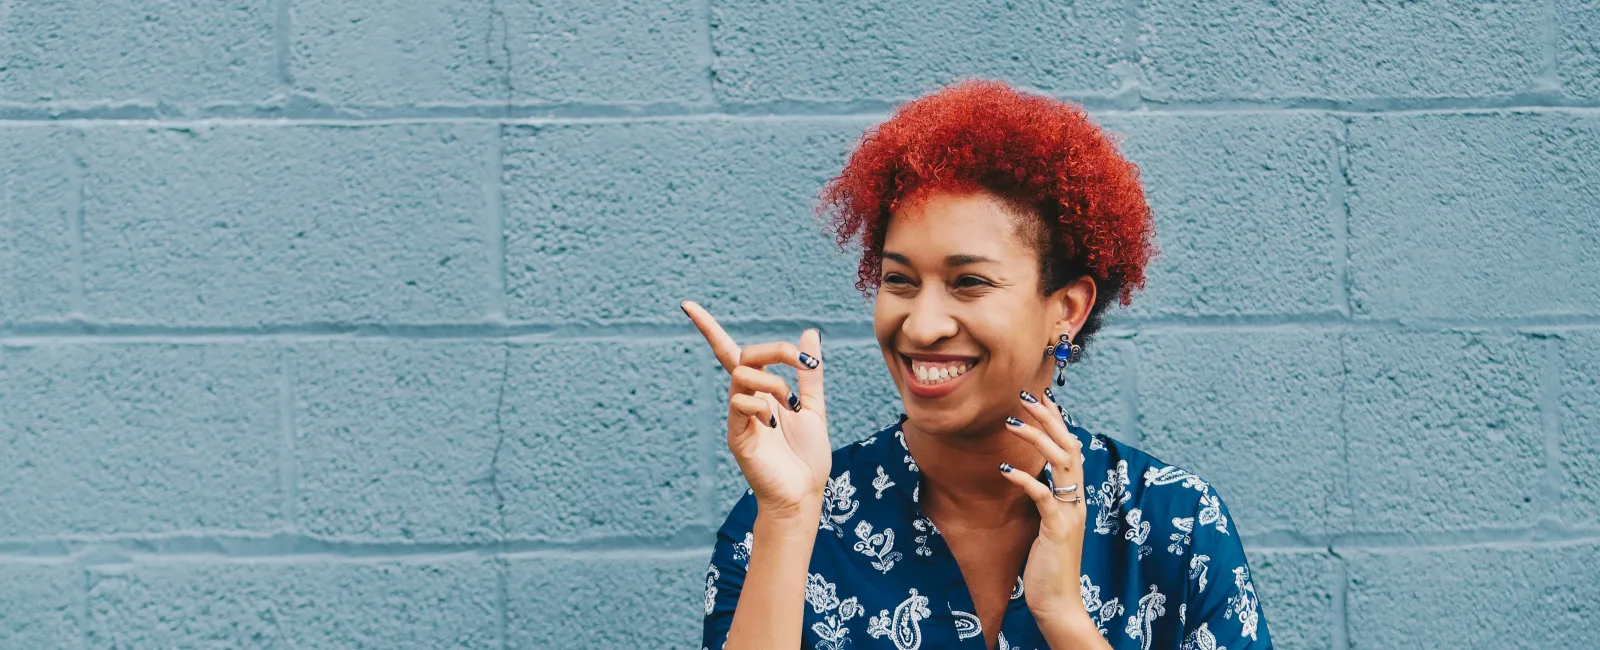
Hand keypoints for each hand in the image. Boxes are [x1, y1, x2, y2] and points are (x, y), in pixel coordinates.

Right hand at [682, 301, 830, 519]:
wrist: (804, 494)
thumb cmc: (807, 456)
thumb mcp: (815, 407)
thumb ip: (810, 373)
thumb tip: (809, 333)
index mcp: (761, 392)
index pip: (729, 353)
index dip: (708, 328)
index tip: (687, 305)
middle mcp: (745, 400)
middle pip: (743, 356)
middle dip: (775, 350)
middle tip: (802, 362)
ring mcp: (737, 417)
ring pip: (741, 375)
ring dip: (774, 382)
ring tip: (791, 405)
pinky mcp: (736, 436)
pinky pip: (740, 404)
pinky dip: (761, 405)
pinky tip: (774, 423)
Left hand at [999, 390, 1096, 630]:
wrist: (1058, 601)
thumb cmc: (1048, 565)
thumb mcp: (1047, 525)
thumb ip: (1045, 500)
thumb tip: (1031, 476)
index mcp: (1075, 497)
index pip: (1070, 448)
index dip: (1057, 421)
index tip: (1040, 396)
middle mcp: (1077, 500)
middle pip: (1069, 446)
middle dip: (1048, 418)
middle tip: (1025, 395)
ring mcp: (1071, 513)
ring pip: (1061, 463)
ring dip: (1036, 438)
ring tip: (1011, 422)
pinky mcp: (1058, 529)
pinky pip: (1044, 497)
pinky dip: (1026, 480)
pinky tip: (1006, 470)